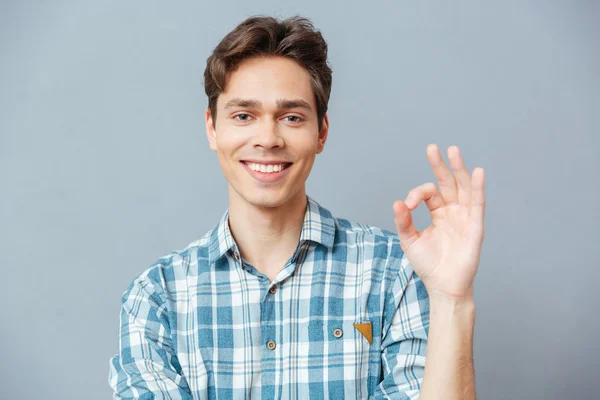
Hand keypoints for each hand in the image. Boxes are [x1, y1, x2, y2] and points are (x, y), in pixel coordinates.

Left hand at [393, 144, 485, 300]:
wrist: (443, 286)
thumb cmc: (429, 265)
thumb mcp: (410, 241)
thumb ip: (403, 222)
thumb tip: (397, 202)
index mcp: (438, 213)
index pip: (429, 193)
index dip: (416, 194)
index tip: (408, 205)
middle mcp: (453, 211)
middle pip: (448, 182)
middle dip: (440, 165)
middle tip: (432, 147)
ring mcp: (465, 217)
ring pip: (464, 187)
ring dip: (459, 169)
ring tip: (453, 150)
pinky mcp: (475, 226)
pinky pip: (478, 203)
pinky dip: (478, 187)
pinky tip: (478, 172)